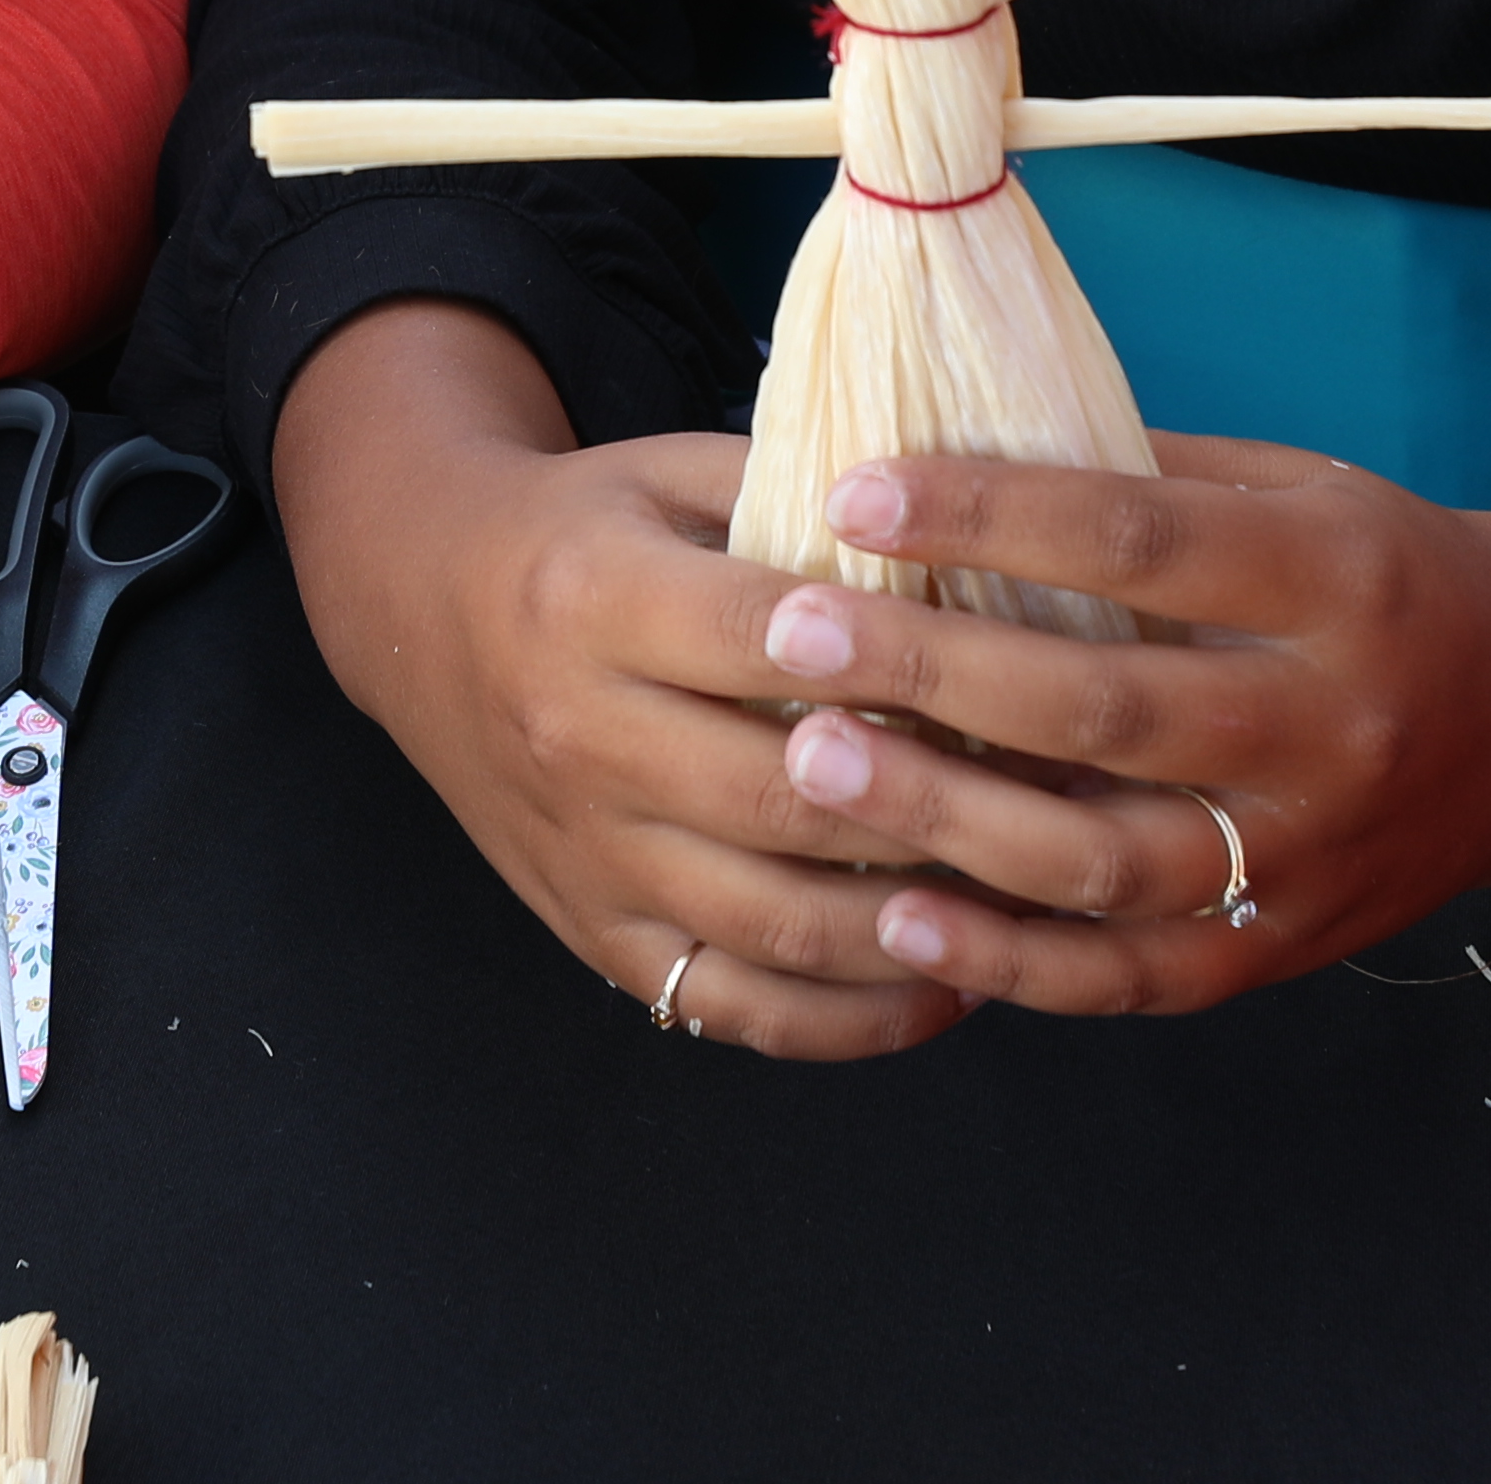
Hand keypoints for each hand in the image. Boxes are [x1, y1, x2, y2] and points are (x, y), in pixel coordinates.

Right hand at [267, 303, 970, 1062]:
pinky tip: (948, 985)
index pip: (762, 636)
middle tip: (1072, 803)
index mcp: (595, 599)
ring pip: (772, 919)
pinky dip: (847, 1017)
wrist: (418, 608)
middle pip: (783, 796)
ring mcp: (584, 849)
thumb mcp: (669, 473)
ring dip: (918, 926)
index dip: (891, 656)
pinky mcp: (589, 930)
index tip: (1020, 669)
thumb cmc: (585, 530)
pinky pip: (730, 1004)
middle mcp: (578, 733)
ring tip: (1033, 906)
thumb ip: (801, 497)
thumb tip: (977, 542)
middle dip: (941, 807)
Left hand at [745, 428, 1490, 1016]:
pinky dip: (1011, 960)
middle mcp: (1333, 725)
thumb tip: (944, 452)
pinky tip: (902, 919)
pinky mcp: (1285, 951)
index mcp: (1339, 579)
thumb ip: (1143, 483)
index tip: (856, 490)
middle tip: (792, 634)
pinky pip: (1132, 973)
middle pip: (1107, 706)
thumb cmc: (1382, 577)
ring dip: (945, 821)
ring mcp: (1313, 854)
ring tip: (813, 769)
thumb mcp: (1299, 490)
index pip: (1138, 536)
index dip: (988, 510)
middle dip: (933, 670)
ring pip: (1107, 858)